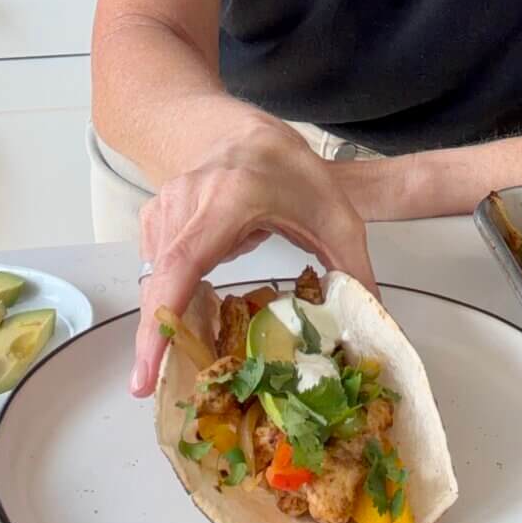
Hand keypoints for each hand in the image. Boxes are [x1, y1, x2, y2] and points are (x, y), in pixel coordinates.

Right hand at [130, 99, 376, 396]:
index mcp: (229, 198)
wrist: (248, 133)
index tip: (148, 369)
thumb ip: (353, 268)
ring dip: (164, 323)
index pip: (184, 263)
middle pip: (160, 282)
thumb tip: (373, 323)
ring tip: (182, 362)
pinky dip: (166, 302)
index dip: (163, 319)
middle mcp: (187, 201)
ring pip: (154, 281)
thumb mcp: (336, 215)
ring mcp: (164, 208)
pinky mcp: (155, 220)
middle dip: (153, 340)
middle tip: (152, 389)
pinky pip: (154, 272)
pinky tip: (188, 323)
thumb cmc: (291, 171)